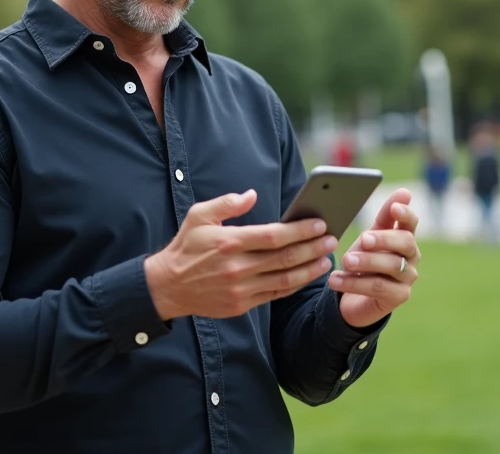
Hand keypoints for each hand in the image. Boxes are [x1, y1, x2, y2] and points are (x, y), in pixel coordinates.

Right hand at [144, 189, 337, 320]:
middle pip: (285, 257)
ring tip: (327, 258)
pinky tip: (308, 275)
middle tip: (332, 238)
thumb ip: (227, 203)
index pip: (274, 236)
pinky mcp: (241, 305)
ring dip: (310, 269)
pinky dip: (295, 285)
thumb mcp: (199, 215)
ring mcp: (240, 289)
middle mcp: (237, 267)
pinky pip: (275, 294)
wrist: (168, 286)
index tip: (319, 224)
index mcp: (229, 242)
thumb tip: (252, 195)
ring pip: (285, 279)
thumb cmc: (187, 246)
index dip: (300, 230)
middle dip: (313, 248)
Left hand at [330, 188, 419, 328]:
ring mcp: (408, 277)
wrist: (353, 297)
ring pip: (392, 265)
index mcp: (405, 237)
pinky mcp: (399, 296)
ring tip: (345, 261)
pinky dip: (354, 283)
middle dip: (384, 239)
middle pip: (406, 243)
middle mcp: (412, 256)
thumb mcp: (369, 237)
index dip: (405, 213)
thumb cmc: (364, 260)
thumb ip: (384, 217)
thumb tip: (404, 191)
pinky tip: (335, 279)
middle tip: (363, 239)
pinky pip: (378, 287)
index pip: (412, 222)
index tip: (394, 206)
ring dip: (367, 261)